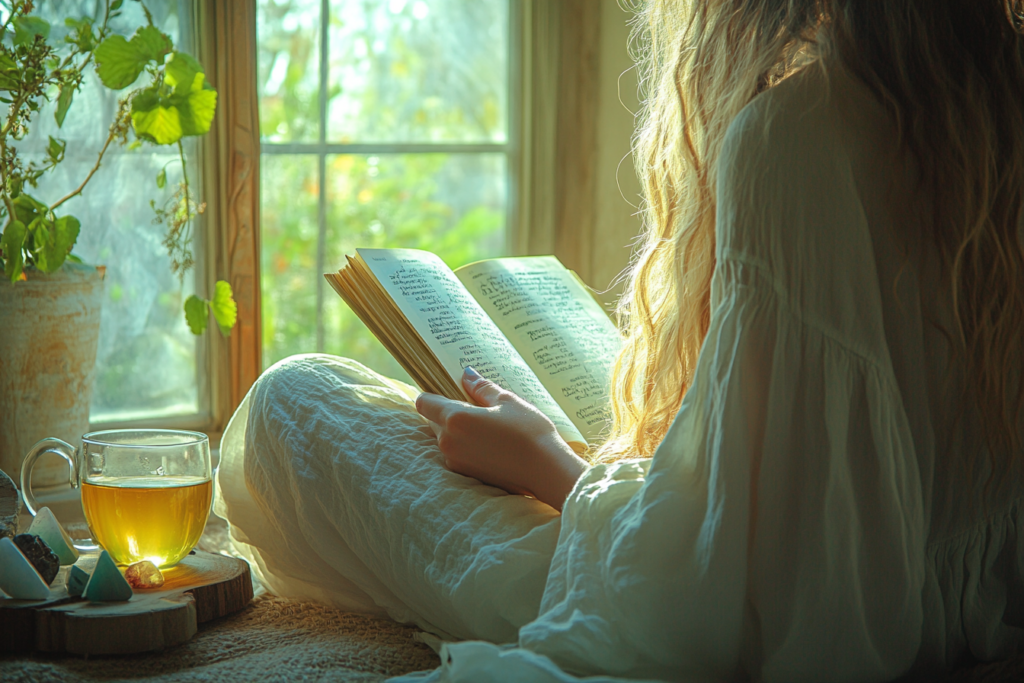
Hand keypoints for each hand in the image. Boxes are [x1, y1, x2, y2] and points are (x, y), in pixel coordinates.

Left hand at [415, 367, 586, 510]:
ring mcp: (455, 460)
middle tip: (476, 407)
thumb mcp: (507, 401)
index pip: (424, 402)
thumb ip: (481, 388)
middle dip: (447, 412)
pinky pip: (456, 454)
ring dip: (457, 430)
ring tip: (487, 426)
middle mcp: (448, 441)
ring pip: (445, 438)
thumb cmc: (529, 432)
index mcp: (455, 418)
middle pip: (433, 420)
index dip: (432, 394)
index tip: (449, 390)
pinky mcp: (466, 474)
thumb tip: (467, 374)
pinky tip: (490, 443)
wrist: (546, 471)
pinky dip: (466, 446)